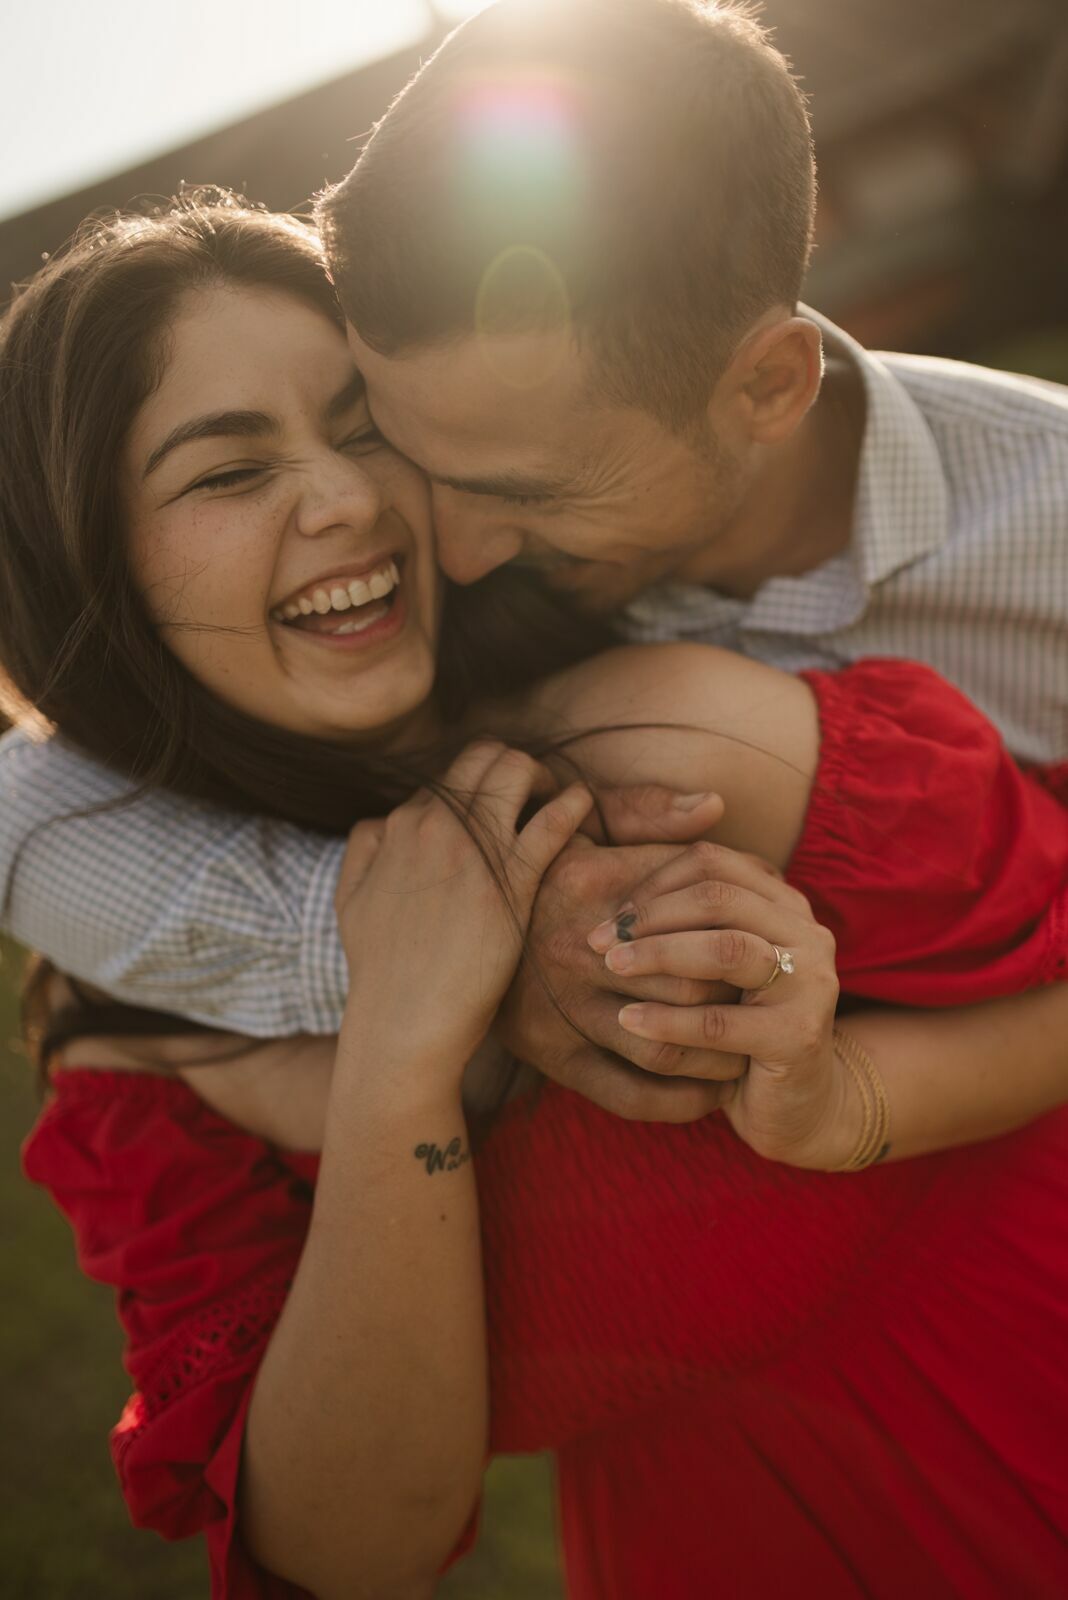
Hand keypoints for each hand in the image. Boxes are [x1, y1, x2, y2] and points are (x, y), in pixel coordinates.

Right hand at [336, 741, 593, 1079]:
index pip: (452, 774)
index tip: (503, 807)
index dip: (482, 784)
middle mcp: (436, 824)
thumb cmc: (381, 971)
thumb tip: (384, 823)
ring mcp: (474, 848)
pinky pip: (553, 819)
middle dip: (516, 765)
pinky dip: (574, 803)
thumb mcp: (349, 899)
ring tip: (560, 798)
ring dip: (544, 775)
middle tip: (536, 792)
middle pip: (486, 755)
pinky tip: (583, 807)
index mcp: (401, 825)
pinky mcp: (511, 880)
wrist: (403, 1021)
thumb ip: (364, 850)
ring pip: (517, 769)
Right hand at [495, 835, 746, 1122]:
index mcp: (590, 888)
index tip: (767, 940)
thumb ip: (648, 811)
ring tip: (750, 1049)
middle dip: (738, 1001)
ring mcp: (559, 1010)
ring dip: (717, 1056)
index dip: (740, 934)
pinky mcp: (549, 1055)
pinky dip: (678, 1102)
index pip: (693, 919)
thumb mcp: (580, 825)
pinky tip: (709, 1093)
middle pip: (688, 988)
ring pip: (663, 1046)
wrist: (446, 926)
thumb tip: (715, 807)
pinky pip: (627, 1094)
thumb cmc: (537, 866)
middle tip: (772, 1004)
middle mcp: (574, 952)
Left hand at [587, 841, 848, 1164]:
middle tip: (598, 940)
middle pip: (719, 897)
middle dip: (650, 916)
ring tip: (611, 967)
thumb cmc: (739, 1024)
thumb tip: (611, 880)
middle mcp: (806, 933)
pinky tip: (628, 1020)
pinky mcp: (798, 1037)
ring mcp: (809, 983)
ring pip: (726, 949)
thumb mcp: (714, 965)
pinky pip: (720, 1022)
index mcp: (784, 903)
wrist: (797, 1104)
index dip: (653, 882)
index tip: (611, 915)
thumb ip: (683, 919)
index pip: (712, 864)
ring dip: (658, 954)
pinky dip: (667, 1020)